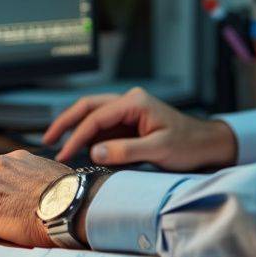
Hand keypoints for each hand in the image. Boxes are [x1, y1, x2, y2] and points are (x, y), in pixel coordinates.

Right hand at [42, 86, 237, 170]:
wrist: (207, 145)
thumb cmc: (189, 144)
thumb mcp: (159, 149)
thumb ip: (126, 150)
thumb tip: (95, 151)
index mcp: (135, 102)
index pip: (96, 116)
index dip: (77, 135)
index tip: (64, 153)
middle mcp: (129, 103)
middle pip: (88, 107)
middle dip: (66, 122)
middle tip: (47, 140)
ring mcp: (129, 113)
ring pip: (93, 116)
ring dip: (75, 129)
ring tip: (58, 147)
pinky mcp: (130, 125)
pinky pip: (104, 128)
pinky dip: (89, 138)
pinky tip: (80, 151)